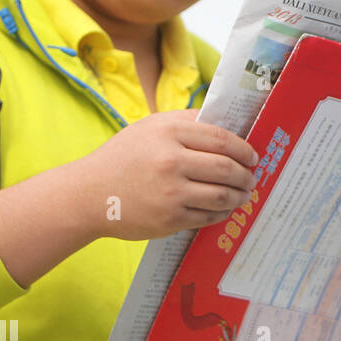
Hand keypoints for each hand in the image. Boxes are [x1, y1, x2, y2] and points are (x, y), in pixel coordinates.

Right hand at [78, 109, 258, 240]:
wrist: (88, 195)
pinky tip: (224, 208)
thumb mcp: (149, 127)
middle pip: (227, 168)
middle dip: (247, 175)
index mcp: (168, 133)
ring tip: (243, 194)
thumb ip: (185, 121)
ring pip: (223, 195)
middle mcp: (171, 161)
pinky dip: (223, 212)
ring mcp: (171, 193)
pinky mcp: (170, 219)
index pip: (221, 139)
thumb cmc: (121, 158)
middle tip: (252, 177)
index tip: (253, 156)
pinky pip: (209, 216)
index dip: (244, 149)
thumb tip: (225, 120)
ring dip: (240, 196)